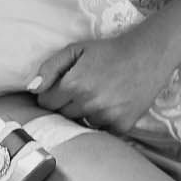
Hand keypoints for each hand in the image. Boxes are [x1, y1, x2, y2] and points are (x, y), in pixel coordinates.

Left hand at [28, 24, 176, 135]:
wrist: (148, 55)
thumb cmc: (109, 51)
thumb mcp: (77, 49)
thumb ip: (50, 67)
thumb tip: (32, 89)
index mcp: (74, 84)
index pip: (46, 103)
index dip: (51, 95)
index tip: (61, 88)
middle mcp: (89, 103)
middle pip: (62, 116)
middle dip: (66, 105)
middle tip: (81, 91)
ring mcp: (106, 117)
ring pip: (81, 124)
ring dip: (84, 114)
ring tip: (97, 97)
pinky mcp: (122, 126)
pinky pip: (101, 131)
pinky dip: (102, 122)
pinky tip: (110, 106)